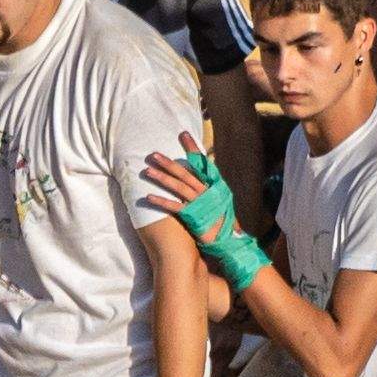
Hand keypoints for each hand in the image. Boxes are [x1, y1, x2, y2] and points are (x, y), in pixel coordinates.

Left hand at [141, 148, 274, 290]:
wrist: (230, 242)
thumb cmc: (223, 222)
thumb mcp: (220, 201)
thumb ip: (211, 189)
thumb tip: (204, 177)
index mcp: (216, 185)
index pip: (203, 162)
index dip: (193, 149)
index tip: (183, 135)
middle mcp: (209, 191)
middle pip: (186, 172)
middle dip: (168, 163)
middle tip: (153, 155)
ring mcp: (201, 203)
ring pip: (178, 186)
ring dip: (161, 178)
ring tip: (146, 171)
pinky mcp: (193, 217)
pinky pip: (174, 207)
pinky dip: (161, 201)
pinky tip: (148, 197)